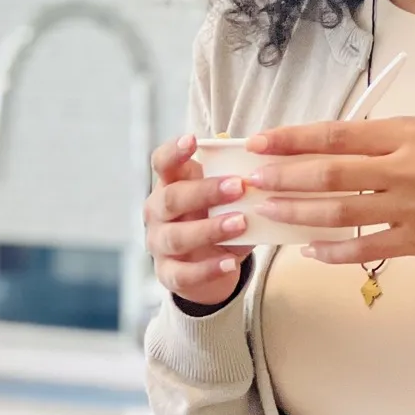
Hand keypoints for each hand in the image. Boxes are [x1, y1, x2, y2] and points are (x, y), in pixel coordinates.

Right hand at [145, 135, 251, 308]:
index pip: (162, 163)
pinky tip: (229, 263)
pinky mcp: (168, 274)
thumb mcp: (225, 199)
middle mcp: (157, 212)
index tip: (192, 140)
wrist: (211, 266)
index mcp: (169, 185)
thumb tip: (257, 164)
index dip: (174, 151)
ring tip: (240, 223)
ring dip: (209, 229)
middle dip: (205, 192)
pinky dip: (207, 269)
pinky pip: (183, 273)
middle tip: (239, 186)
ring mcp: (159, 244)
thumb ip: (234, 183)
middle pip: (171, 198)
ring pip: (176, 236)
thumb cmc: (217, 219)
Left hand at [247, 117, 414, 267]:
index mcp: (410, 133)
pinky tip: (308, 250)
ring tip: (266, 211)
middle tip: (249, 179)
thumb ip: (393, 140)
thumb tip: (341, 147)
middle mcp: (408, 168)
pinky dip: (334, 251)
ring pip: (341, 212)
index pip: (338, 134)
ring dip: (297, 213)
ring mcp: (414, 209)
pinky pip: (367, 248)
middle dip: (283, 177)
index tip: (261, 141)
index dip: (294, 139)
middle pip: (330, 173)